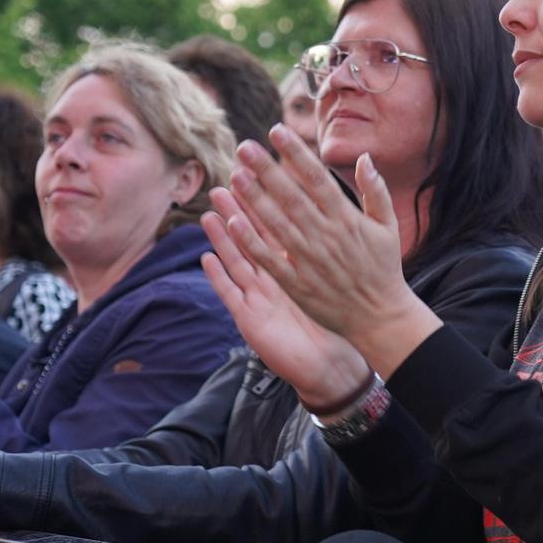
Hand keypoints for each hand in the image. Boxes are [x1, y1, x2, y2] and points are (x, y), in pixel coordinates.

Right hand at [201, 199, 371, 413]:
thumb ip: (330, 250)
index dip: (270, 204)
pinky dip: (219, 278)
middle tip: (228, 181)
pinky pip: (233, 295)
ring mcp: (258, 298)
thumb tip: (334, 219)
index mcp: (292, 268)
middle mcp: (271, 279)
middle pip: (254, 240)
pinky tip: (207, 258)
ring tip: (210, 213)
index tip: (263, 176)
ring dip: (223, 239)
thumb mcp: (333, 282)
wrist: (329, 366)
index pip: (278, 229)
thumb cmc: (335, 324)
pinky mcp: (250, 320)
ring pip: (238, 262)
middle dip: (241, 212)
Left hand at [217, 126, 439, 375]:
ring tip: (235, 175)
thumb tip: (365, 157)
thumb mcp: (388, 226)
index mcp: (347, 219)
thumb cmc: (384, 268)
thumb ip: (375, 191)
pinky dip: (251, 241)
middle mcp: (325, 236)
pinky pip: (269, 259)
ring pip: (276, 224)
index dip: (295, 154)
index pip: (317, 179)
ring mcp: (309, 260)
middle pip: (291, 196)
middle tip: (244, 147)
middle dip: (267, 170)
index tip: (276, 131)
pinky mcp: (296, 283)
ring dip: (253, 199)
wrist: (379, 316)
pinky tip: (232, 222)